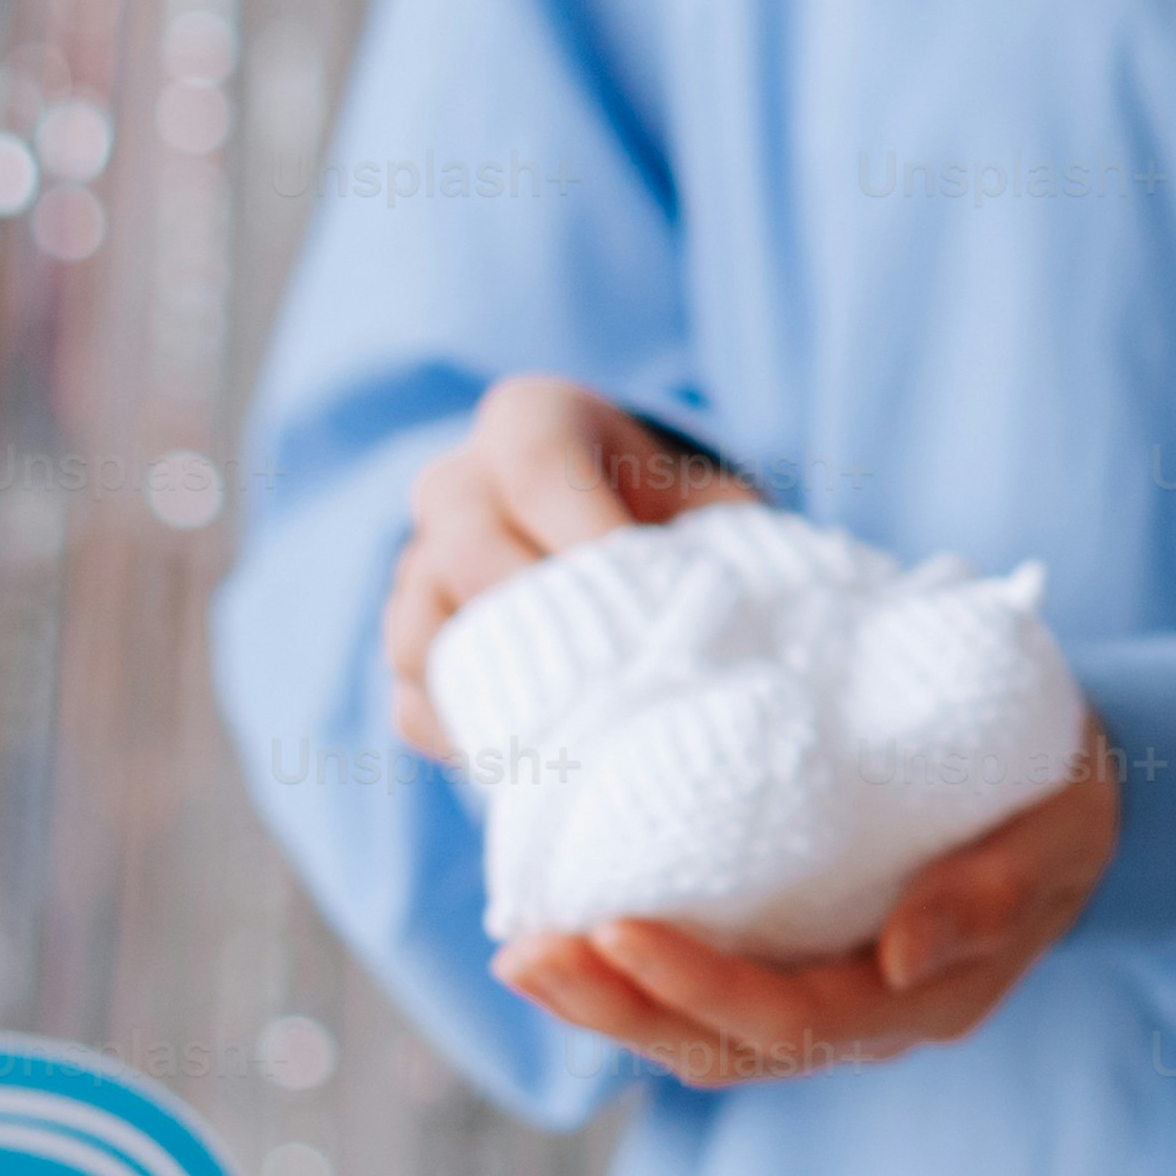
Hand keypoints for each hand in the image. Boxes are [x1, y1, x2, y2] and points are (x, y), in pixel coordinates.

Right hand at [382, 375, 764, 763]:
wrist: (615, 537)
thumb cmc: (669, 512)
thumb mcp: (706, 499)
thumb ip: (730, 537)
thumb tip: (766, 608)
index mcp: (528, 422)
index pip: (537, 467)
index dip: (591, 534)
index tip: (654, 590)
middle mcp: (454, 486)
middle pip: (469, 552)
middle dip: (548, 618)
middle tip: (624, 671)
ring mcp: (416, 571)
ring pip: (420, 633)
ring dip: (501, 685)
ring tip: (586, 719)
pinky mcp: (409, 650)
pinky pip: (411, 702)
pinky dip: (468, 736)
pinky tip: (541, 753)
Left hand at [493, 739, 1126, 1088]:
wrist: (1076, 800)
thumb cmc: (1063, 803)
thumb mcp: (1058, 831)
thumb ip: (991, 893)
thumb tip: (903, 954)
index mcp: (926, 999)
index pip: (793, 1019)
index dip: (695, 984)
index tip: (614, 925)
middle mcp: (869, 1020)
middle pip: (726, 1049)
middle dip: (617, 1011)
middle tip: (525, 954)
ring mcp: (831, 1003)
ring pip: (705, 1039)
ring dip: (606, 1007)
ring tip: (522, 955)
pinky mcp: (800, 967)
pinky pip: (708, 1000)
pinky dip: (632, 980)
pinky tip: (571, 939)